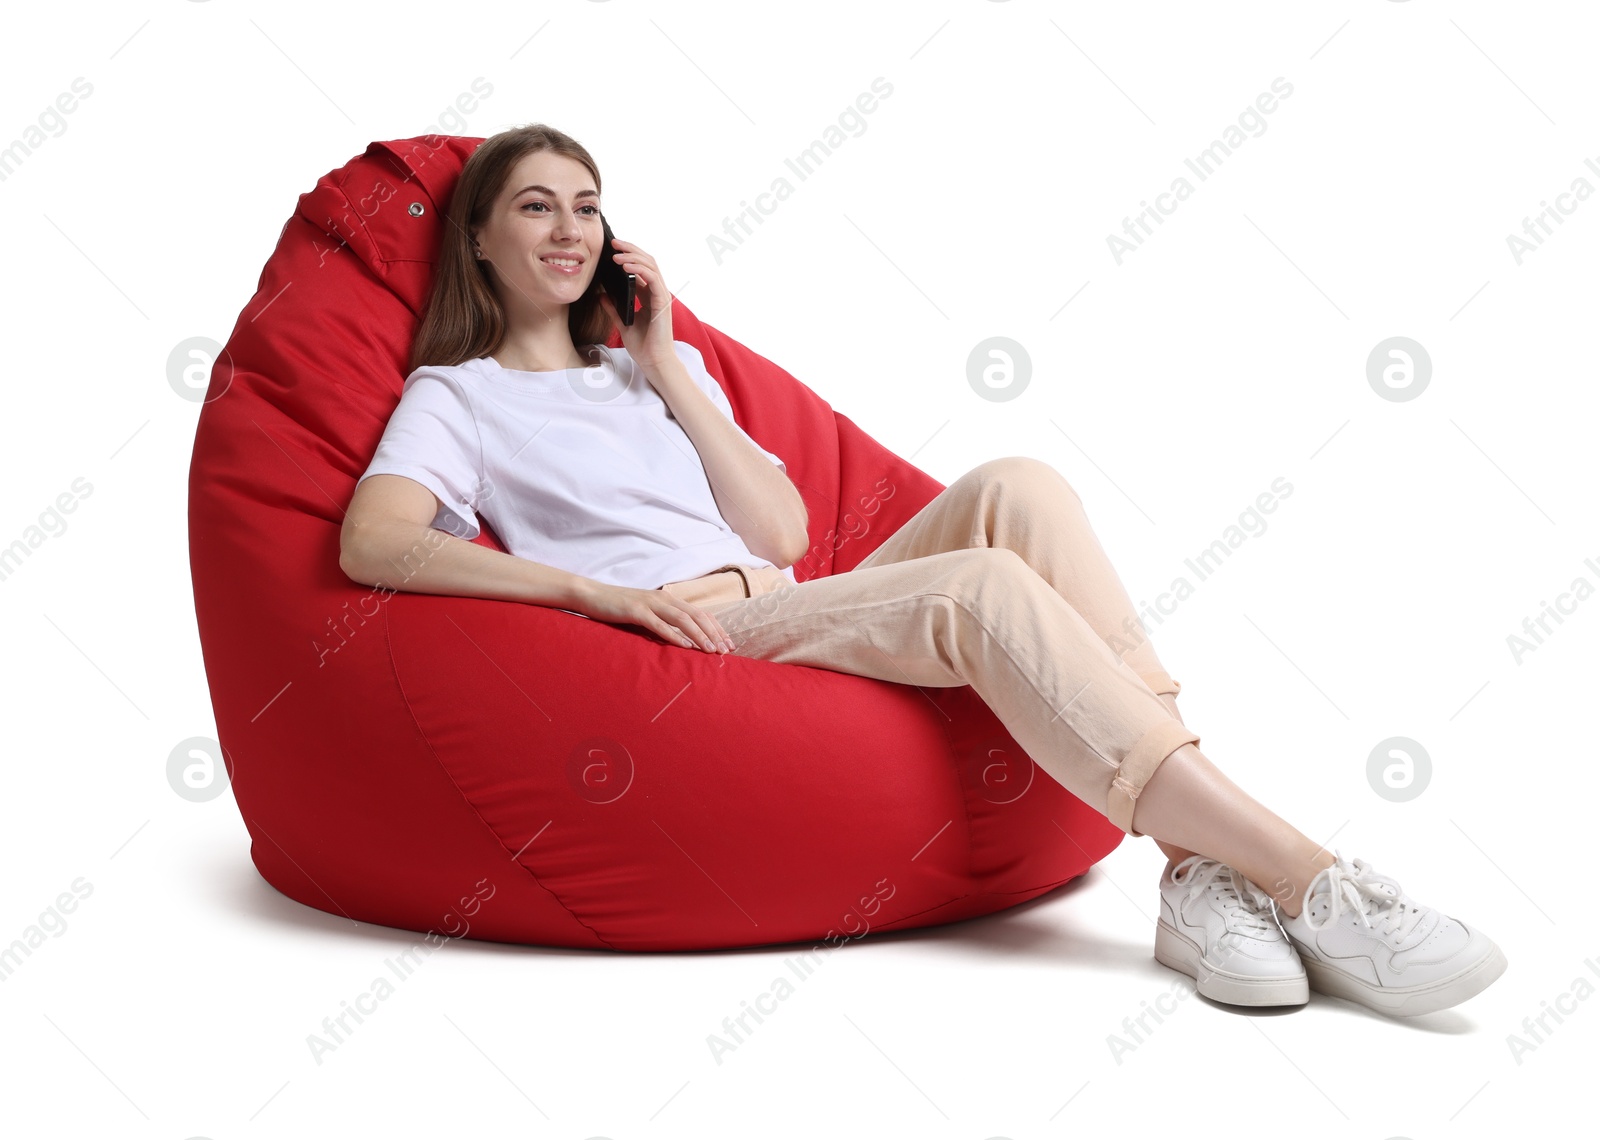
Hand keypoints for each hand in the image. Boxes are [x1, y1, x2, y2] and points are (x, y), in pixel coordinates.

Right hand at [570, 581, 734, 653]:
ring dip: (699, 635)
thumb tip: (683, 639)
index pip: (700, 613)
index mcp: (668, 600)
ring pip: (682, 619)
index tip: (729, 644)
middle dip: (714, 633)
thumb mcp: (647, 614)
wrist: (592, 595)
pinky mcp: (636, 611)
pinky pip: (659, 624)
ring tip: (711, 650)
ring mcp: (650, 604)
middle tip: (727, 650)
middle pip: (696, 616)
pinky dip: (673, 635)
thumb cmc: (620, 608)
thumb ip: (664, 622)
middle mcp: (663, 599)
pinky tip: (685, 645)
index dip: (716, 628)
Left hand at [596, 237, 674, 373]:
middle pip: (647, 262)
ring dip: (633, 256)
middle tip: (613, 242)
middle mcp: (656, 293)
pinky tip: (625, 266)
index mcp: (648, 296)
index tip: (611, 250)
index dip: (628, 256)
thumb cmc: (643, 346)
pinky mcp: (662, 303)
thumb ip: (613, 308)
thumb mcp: (622, 323)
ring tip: (616, 253)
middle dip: (630, 249)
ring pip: (651, 266)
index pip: (640, 268)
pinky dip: (639, 269)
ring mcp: (661, 297)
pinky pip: (653, 279)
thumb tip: (601, 294)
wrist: (653, 362)